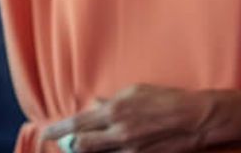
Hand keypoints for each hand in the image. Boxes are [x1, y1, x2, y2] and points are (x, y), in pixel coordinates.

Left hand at [41, 84, 222, 152]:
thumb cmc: (166, 99)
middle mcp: (119, 132)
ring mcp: (130, 150)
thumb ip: (111, 101)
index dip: (58, 130)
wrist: (195, 119)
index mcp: (115, 111)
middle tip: (63, 143)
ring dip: (86, 151)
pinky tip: (105, 150)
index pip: (77, 123)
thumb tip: (95, 105)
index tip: (45, 133)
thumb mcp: (135, 92)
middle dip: (69, 145)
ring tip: (82, 146)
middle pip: (81, 146)